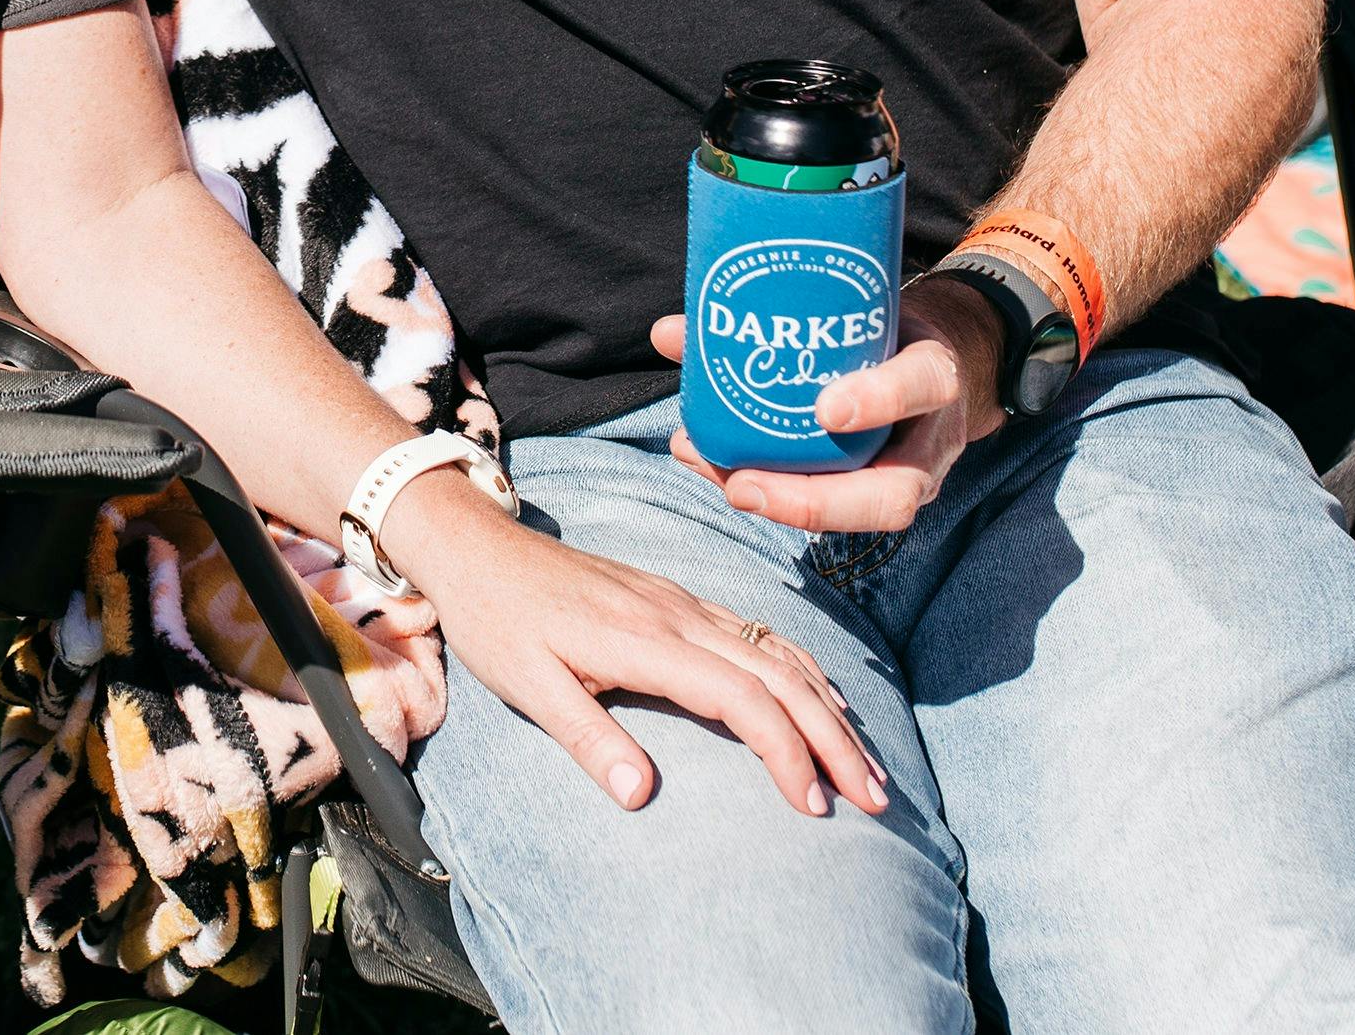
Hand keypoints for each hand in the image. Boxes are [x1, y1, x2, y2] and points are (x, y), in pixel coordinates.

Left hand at [378, 472, 886, 820]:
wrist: (478, 548)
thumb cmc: (497, 621)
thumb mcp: (525, 685)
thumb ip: (586, 737)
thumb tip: (640, 795)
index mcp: (644, 640)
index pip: (742, 698)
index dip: (787, 752)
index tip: (813, 805)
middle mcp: (679, 614)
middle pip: (781, 676)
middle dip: (835, 739)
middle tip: (875, 799)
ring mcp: (684, 601)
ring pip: (779, 652)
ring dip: (829, 708)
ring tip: (865, 765)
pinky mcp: (678, 598)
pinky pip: (760, 633)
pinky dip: (803, 671)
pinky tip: (823, 700)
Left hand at [652, 279, 1005, 535]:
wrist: (931, 358)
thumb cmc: (885, 327)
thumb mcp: (857, 304)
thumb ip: (779, 310)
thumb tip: (671, 334)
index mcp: (935, 375)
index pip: (925, 384)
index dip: (879, 399)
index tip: (826, 409)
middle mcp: (929, 440)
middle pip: (893, 495)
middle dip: (814, 501)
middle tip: (744, 485)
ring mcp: (909, 477)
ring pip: (860, 515)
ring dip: (784, 506)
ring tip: (724, 481)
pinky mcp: (879, 492)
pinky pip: (833, 507)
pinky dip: (775, 496)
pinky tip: (722, 474)